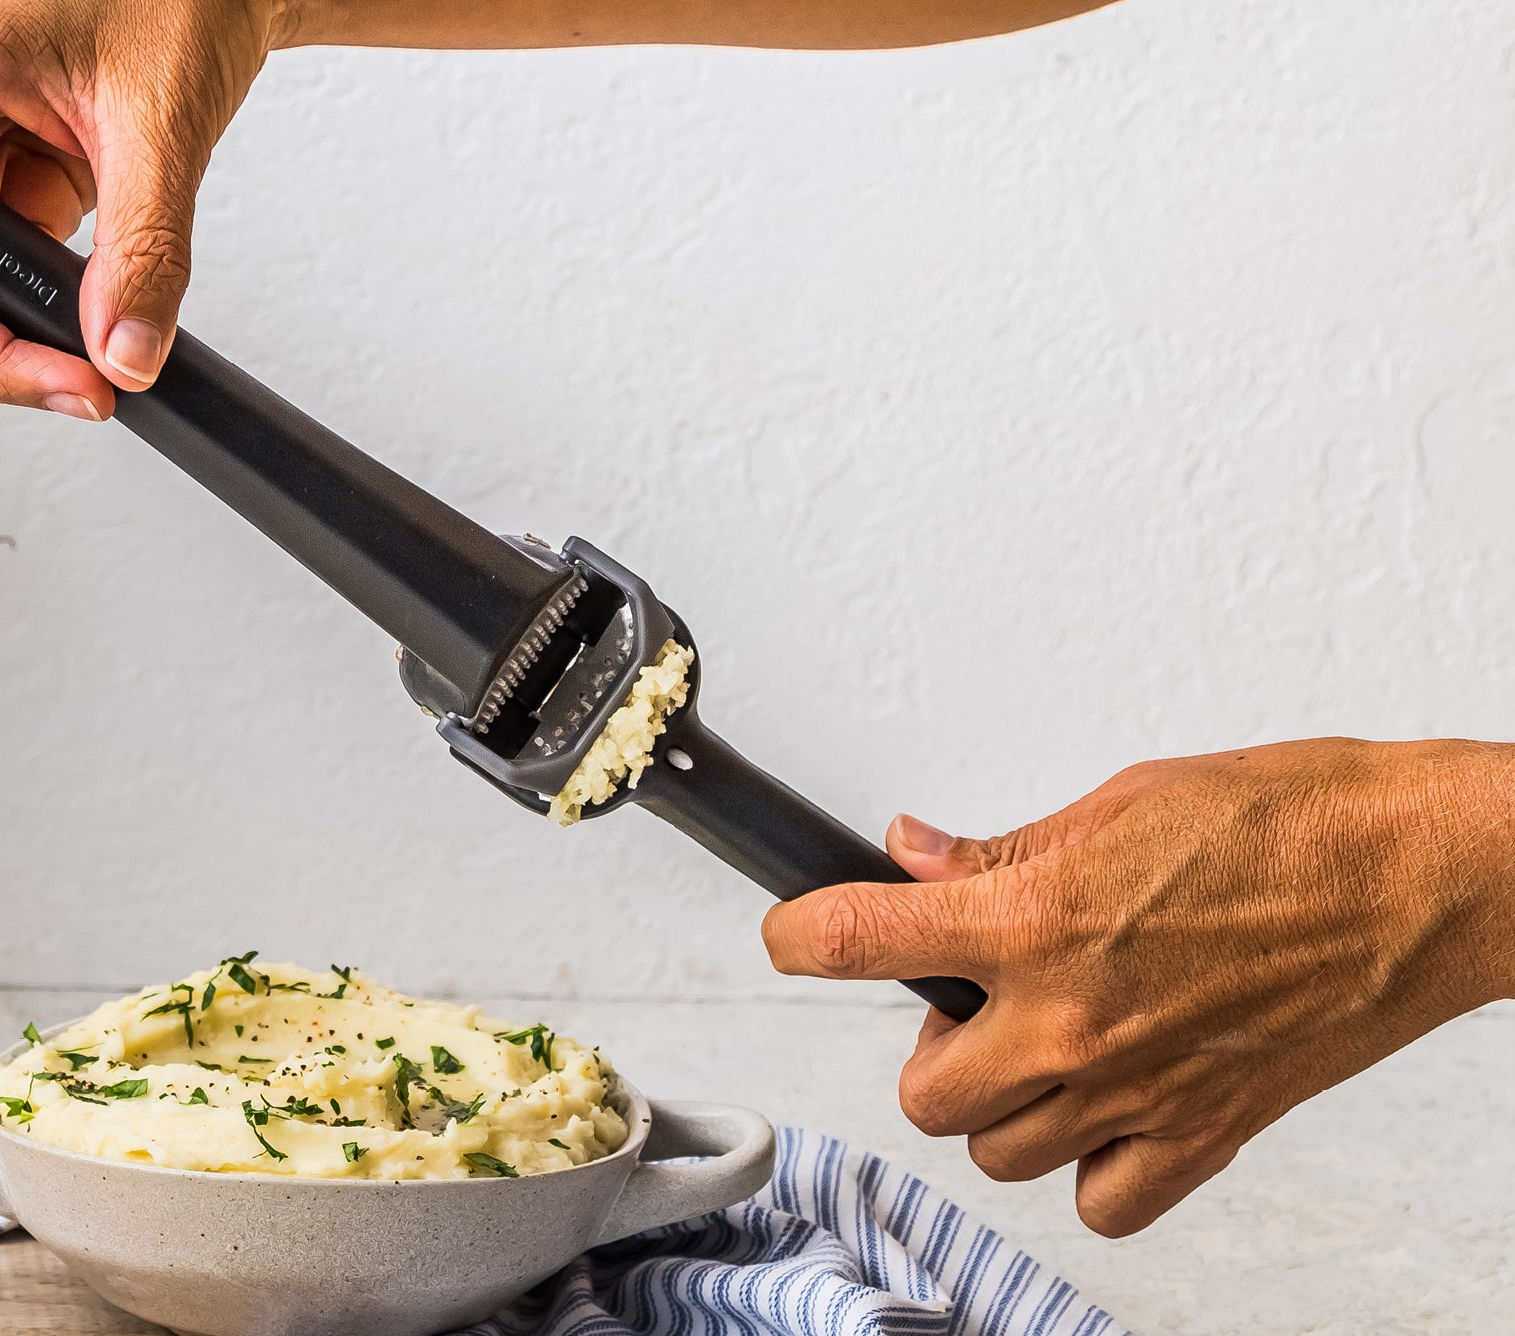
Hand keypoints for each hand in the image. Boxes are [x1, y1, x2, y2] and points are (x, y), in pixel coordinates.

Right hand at [0, 0, 280, 418]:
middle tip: (70, 382)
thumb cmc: (172, 5)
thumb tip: (122, 354)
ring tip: (90, 380)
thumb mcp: (158, 125)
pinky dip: (42, 329)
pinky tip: (95, 348)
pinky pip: (3, 284)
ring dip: (7, 351)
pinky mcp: (22, 195)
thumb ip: (144, 247)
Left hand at [762, 738, 1514, 1235]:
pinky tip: (1106, 1105)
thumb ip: (1005, 848)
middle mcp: (1078, 1019)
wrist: (1424, 875)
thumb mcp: (1122, 801)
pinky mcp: (1207, 1134)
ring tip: (1044, 1045)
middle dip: (928, 1046)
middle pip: (923, 1091)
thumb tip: (915, 854)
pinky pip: (1102, 1202)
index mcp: (1043, 919)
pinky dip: (1087, 1168)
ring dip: (1001, 1104)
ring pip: (999, 1152)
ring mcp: (1141, 1090)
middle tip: (967, 1002)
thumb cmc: (1290, 819)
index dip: (800, 937)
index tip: (788, 936)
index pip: (864, 941)